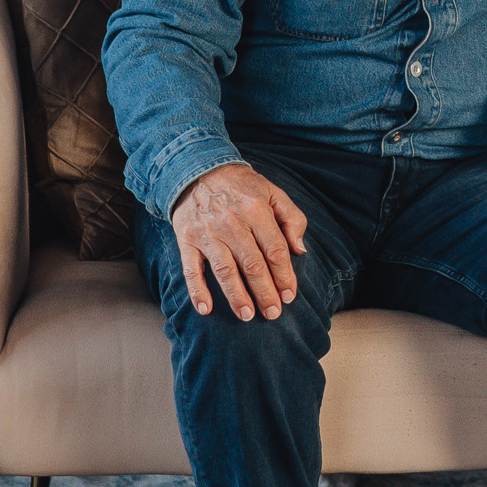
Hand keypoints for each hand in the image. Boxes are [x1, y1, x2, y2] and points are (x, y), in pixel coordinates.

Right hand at [171, 162, 308, 320]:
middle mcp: (231, 221)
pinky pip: (191, 269)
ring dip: (237, 296)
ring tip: (248, 315)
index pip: (275, 249)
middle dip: (265, 292)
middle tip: (274, 313)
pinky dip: (197, 291)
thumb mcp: (273, 192)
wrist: (198, 170)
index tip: (289, 295)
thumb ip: (292, 218)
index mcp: (256, 209)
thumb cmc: (242, 187)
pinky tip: (206, 310)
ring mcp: (207, 232)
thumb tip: (299, 250)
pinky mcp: (186, 240)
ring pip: (224, 270)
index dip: (284, 275)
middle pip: (252, 264)